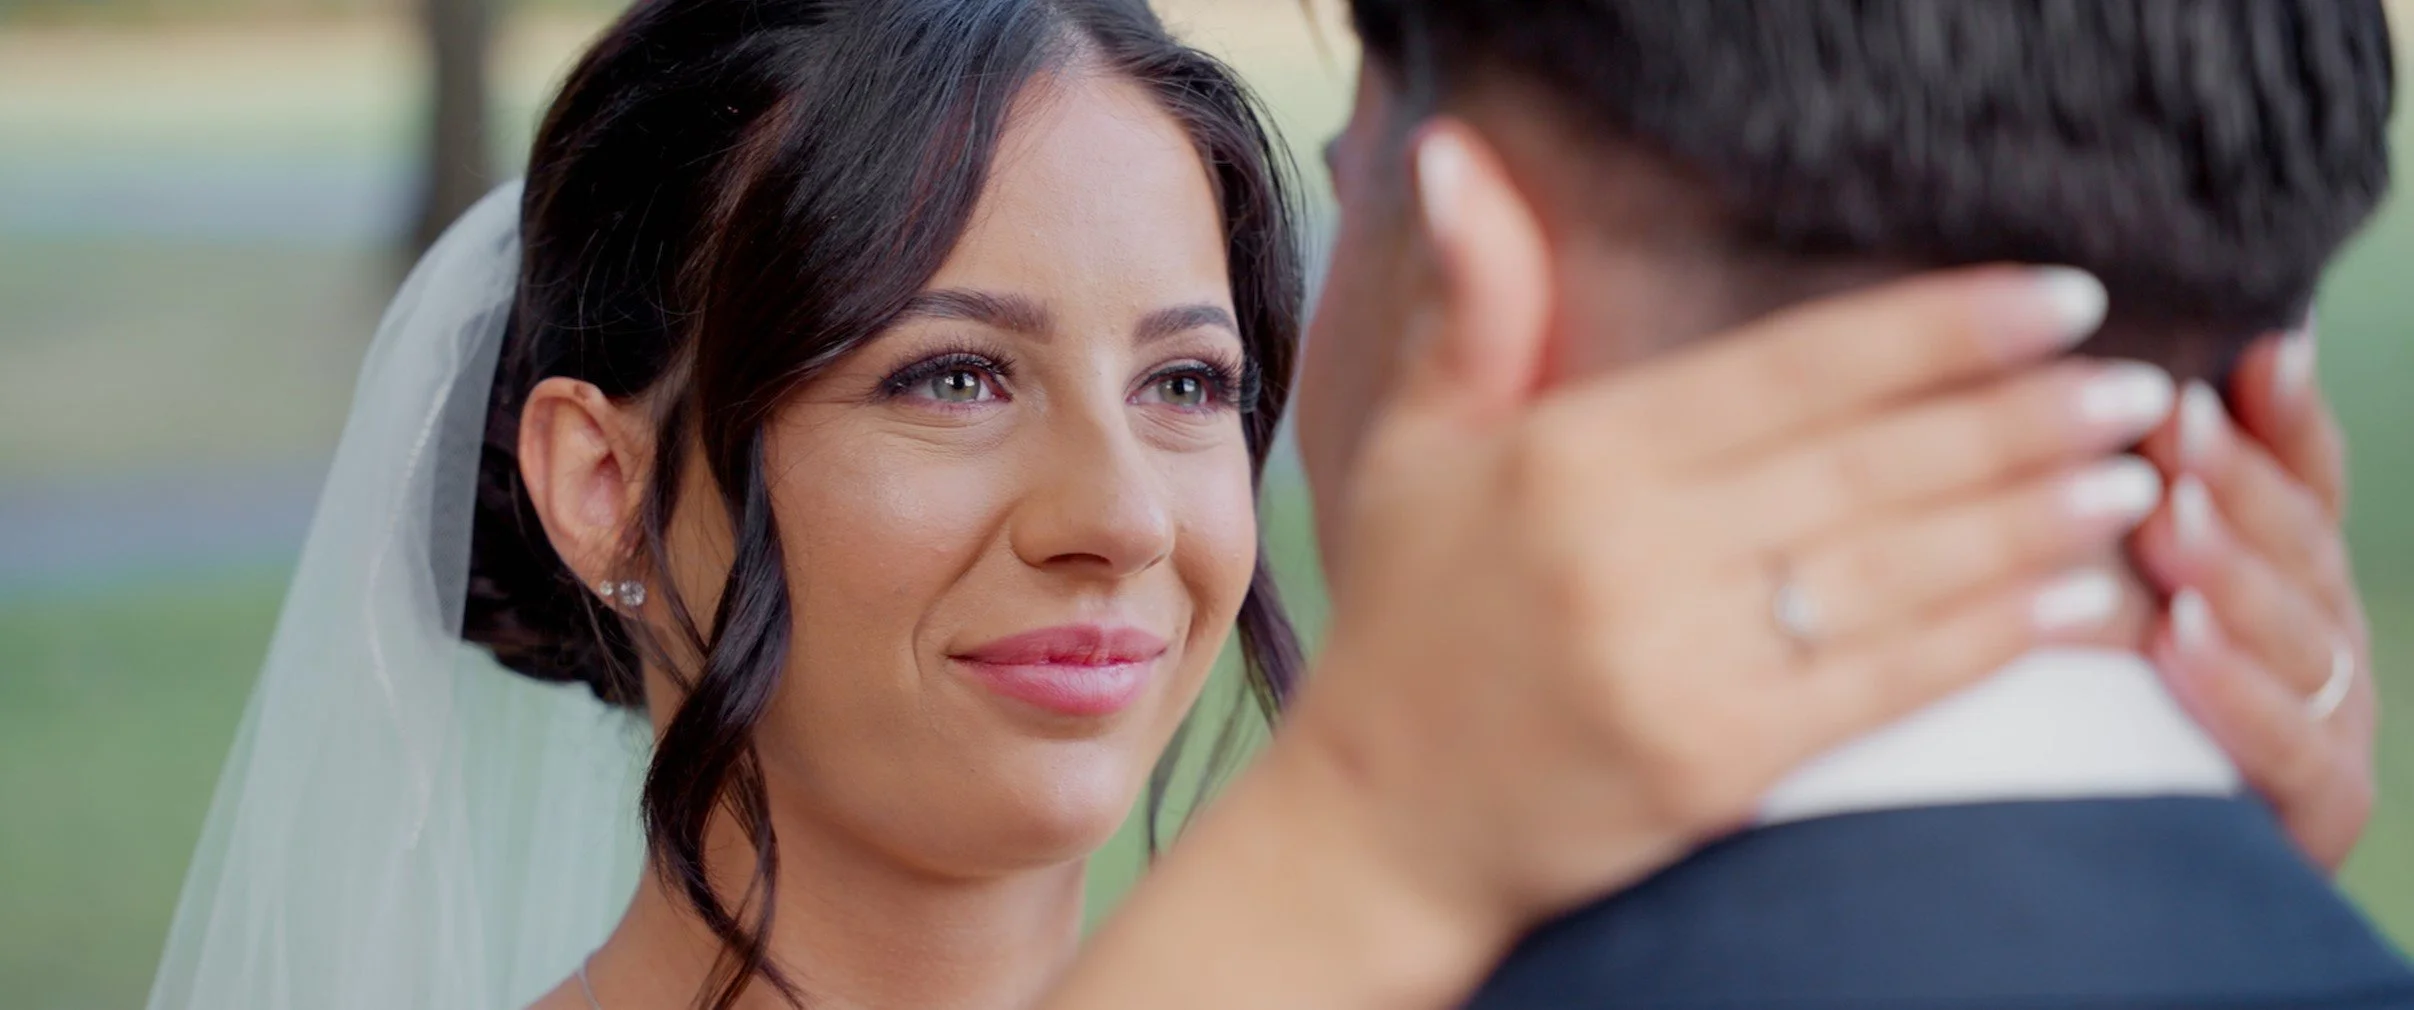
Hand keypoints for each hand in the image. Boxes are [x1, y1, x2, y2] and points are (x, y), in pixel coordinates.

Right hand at [1282, 123, 2175, 939]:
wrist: (1381, 824)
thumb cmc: (1410, 625)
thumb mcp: (1416, 447)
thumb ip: (1475, 309)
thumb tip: (1458, 155)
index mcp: (1575, 451)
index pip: (1798, 366)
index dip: (1940, 329)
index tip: (2056, 299)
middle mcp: (1631, 546)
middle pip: (1874, 460)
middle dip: (2024, 416)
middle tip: (2136, 386)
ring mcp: (1677, 658)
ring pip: (1900, 565)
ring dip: (2037, 518)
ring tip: (2135, 478)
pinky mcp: (1715, 761)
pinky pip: (1888, 681)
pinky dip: (1996, 636)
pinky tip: (2078, 601)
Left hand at [2131, 327, 2374, 868]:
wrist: (2119, 875)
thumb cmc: (2109, 695)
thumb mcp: (2133, 578)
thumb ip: (2150, 491)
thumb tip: (2175, 370)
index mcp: (2299, 570)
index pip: (2309, 476)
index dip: (2288, 415)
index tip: (2259, 350)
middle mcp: (2328, 632)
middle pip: (2299, 540)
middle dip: (2236, 476)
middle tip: (2172, 417)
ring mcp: (2334, 716)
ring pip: (2295, 630)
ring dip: (2231, 569)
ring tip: (2169, 518)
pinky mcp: (2316, 802)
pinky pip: (2280, 738)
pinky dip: (2232, 686)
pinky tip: (2181, 639)